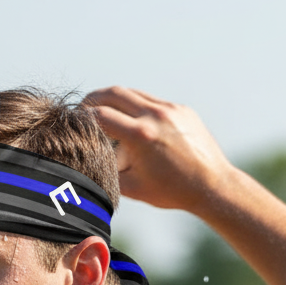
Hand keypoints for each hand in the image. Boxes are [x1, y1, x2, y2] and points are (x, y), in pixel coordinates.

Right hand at [84, 87, 235, 215]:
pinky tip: (133, 124)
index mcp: (141, 136)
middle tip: (83, 108)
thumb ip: (108, 171)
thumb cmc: (171, 191)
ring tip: (106, 115)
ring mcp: (171, 109)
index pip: (100, 115)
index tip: (73, 122)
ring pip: (133, 94)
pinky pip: (152, 102)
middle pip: (114, 93)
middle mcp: (155, 116)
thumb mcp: (132, 188)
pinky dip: (137, 108)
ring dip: (115, 101)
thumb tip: (89, 161)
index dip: (82, 117)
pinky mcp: (181, 109)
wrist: (211, 185)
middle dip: (93, 98)